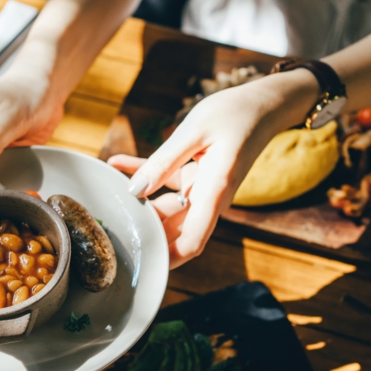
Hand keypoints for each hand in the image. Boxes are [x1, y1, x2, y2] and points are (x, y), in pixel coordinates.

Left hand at [108, 70, 318, 267]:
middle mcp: (209, 198)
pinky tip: (117, 164)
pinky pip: (167, 183)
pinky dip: (145, 175)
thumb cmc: (235, 113)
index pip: (192, 242)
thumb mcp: (194, 131)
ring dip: (140, 204)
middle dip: (146, 233)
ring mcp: (204, 190)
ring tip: (106, 195)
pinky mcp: (199, 179)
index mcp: (213, 192)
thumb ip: (163, 161)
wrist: (263, 106)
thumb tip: (135, 190)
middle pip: (174, 229)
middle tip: (110, 230)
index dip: (168, 259)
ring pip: (168, 209)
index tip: (142, 264)